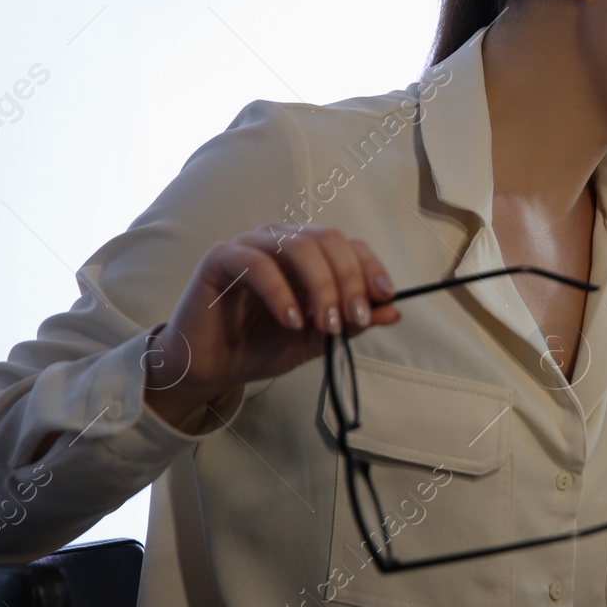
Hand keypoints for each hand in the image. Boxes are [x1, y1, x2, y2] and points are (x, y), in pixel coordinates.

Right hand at [143, 223, 400, 427]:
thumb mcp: (318, 337)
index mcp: (308, 254)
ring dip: (321, 286)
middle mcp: (282, 241)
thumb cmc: (263, 345)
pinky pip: (258, 263)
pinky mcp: (221, 258)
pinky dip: (281, 292)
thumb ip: (353, 321)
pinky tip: (291, 321)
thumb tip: (394, 310)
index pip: (349, 245)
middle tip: (352, 318)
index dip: (370, 267)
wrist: (212, 366)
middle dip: (348, 279)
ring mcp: (251, 245)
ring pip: (298, 246)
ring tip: (324, 324)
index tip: (385, 296)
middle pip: (328, 240)